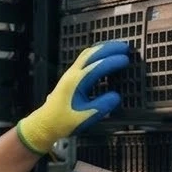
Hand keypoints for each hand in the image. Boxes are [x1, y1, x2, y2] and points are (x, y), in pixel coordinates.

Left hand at [15, 40, 131, 154]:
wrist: (45, 123)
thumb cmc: (63, 121)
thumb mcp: (86, 116)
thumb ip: (102, 105)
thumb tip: (116, 96)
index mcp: (76, 82)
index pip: (97, 66)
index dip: (113, 61)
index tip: (127, 59)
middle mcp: (72, 74)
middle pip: (91, 54)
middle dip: (109, 48)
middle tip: (126, 47)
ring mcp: (70, 74)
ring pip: (87, 54)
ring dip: (102, 49)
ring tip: (117, 48)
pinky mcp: (70, 77)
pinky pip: (84, 59)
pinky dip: (96, 54)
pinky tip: (104, 56)